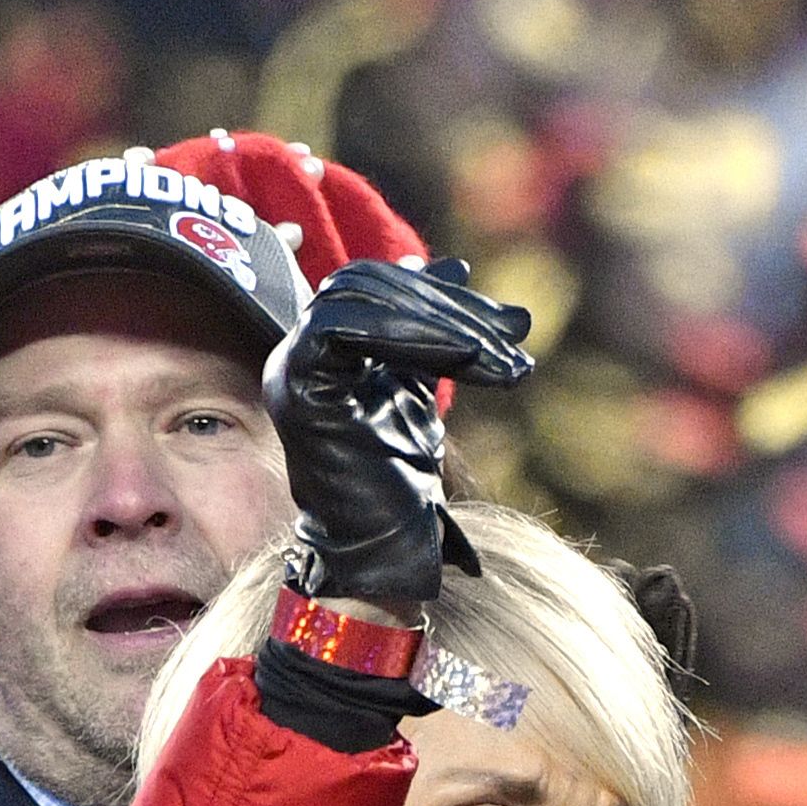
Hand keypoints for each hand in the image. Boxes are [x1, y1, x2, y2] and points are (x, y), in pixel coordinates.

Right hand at [267, 258, 534, 611]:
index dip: (443, 291)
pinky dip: (410, 336)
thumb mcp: (424, 385)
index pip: (376, 284)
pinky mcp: (296, 391)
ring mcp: (291, 368)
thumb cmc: (400, 472)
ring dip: (443, 323)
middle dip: (451, 306)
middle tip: (515, 333)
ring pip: (358, 302)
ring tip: (502, 358)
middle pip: (368, 285)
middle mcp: (298, 351)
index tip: (507, 318)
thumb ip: (432, 332)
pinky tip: (468, 360)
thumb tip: (456, 265)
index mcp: (324, 345)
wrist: (383, 540)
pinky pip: (342, 333)